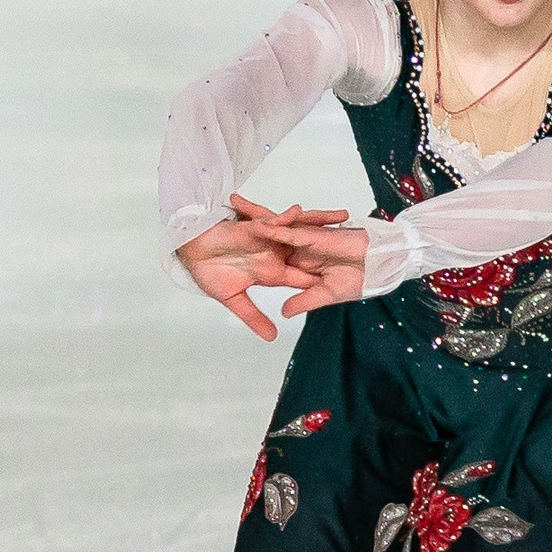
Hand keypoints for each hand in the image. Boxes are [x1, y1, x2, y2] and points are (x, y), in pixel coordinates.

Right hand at [176, 194, 347, 341]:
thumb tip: (271, 337)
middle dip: (333, 245)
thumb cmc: (208, 272)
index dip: (324, 281)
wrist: (188, 253)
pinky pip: (270, 221)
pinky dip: (283, 218)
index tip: (350, 283)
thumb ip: (254, 317)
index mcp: (272, 271)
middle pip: (309, 249)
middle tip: (362, 244)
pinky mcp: (250, 227)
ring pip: (297, 230)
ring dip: (319, 222)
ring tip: (344, 215)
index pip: (303, 278)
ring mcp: (264, 239)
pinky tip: (298, 214)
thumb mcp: (234, 299)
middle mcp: (273, 253)